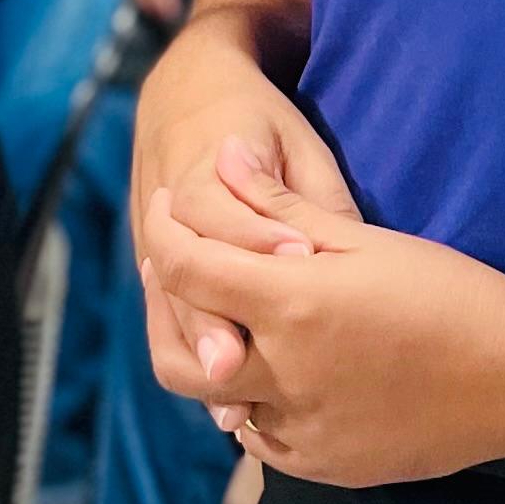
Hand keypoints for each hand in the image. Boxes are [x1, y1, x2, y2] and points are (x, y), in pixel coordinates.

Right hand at [129, 10, 358, 393]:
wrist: (183, 96)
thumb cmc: (258, 123)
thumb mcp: (296, 142)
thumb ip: (315, 196)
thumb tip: (352, 243)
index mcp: (202, 167)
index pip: (221, 214)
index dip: (259, 241)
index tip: (299, 266)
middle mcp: (165, 211)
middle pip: (182, 278)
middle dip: (209, 323)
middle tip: (236, 364)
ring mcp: (151, 246)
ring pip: (169, 311)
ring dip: (200, 358)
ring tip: (233, 406)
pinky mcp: (155, 273)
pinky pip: (170, 322)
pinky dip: (198, 362)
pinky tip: (231, 406)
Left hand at [140, 168, 504, 487]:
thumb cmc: (450, 293)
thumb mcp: (360, 238)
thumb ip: (278, 206)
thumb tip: (219, 159)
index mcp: (292, 307)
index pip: (187, 269)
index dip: (167, 233)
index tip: (168, 210)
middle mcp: (286, 377)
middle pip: (180, 353)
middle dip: (165, 308)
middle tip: (175, 270)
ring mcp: (304, 432)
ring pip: (219, 401)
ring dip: (212, 358)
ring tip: (229, 317)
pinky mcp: (327, 466)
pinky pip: (263, 439)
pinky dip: (255, 403)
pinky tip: (276, 369)